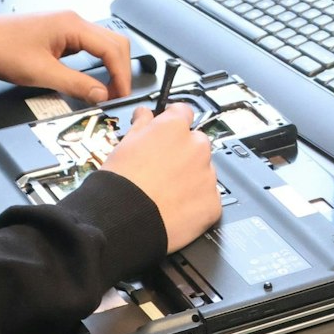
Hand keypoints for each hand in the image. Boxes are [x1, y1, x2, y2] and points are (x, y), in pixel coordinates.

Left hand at [0, 11, 130, 101]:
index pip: (112, 48)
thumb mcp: (41, 73)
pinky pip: (88, 46)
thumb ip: (75, 84)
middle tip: (117, 94)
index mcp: (72, 25)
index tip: (121, 94)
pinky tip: (91, 78)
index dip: (121, 74)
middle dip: (121, 69)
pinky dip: (96, 63)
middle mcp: (73, 21)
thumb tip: (100, 94)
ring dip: (109, 66)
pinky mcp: (59, 34)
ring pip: (102, 44)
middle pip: (114, 42)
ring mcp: (67, 26)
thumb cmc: (2, 49)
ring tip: (105, 89)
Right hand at [104, 104, 219, 252]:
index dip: (173, 121)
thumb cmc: (121, 183)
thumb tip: (145, 115)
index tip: (167, 130)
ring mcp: (208, 175)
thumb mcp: (124, 145)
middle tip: (163, 169)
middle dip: (183, 152)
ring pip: (203, 171)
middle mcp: (197, 147)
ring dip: (191, 177)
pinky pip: (208, 198)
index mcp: (175, 128)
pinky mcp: (213, 203)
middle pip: (196, 143)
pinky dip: (196, 202)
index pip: (183, 112)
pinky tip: (177, 209)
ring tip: (168, 193)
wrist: (125, 220)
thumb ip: (141, 125)